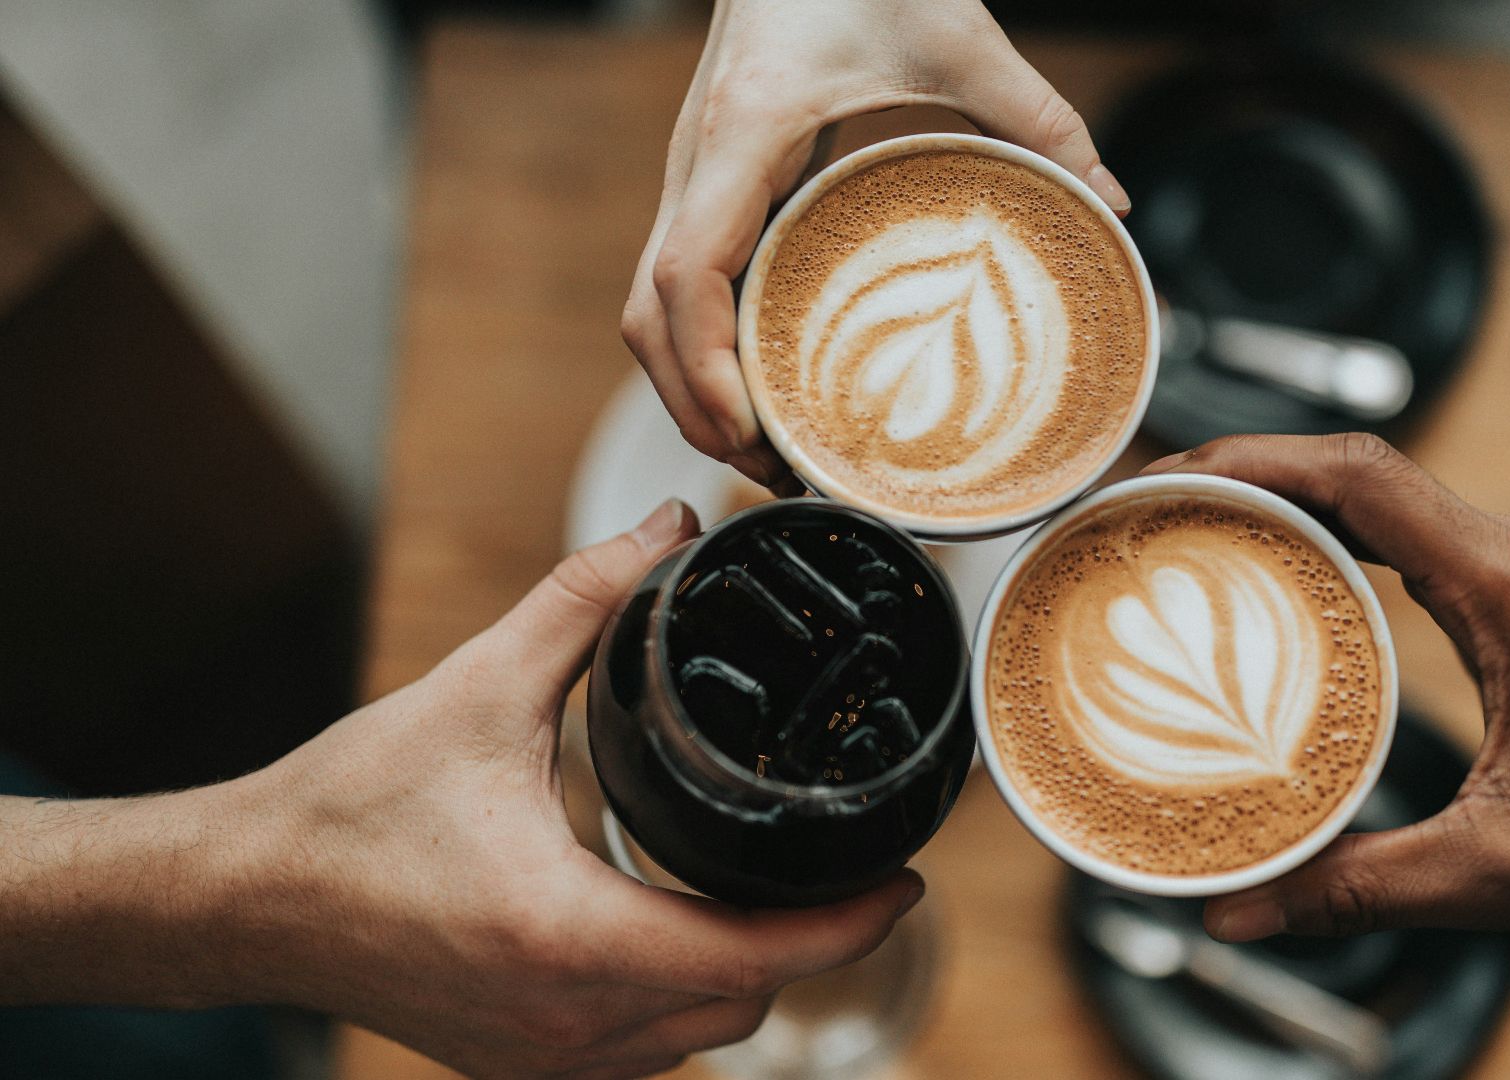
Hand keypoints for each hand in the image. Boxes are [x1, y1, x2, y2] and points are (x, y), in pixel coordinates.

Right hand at [0, 499, 922, 1079]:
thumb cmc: (349, 808)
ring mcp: (540, 1058)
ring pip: (695, 1039)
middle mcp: (567, 1022)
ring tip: (771, 891)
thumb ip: (585, 601)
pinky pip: (639, 1056)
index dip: (851, 922)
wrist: (241, 899)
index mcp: (573, 937)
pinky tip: (678, 934)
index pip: (760, 956)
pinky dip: (679, 1002)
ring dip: (744, 975)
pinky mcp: (513, 1063)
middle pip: (744, 1004)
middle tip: (843, 866)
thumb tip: (664, 527)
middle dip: (808, 943)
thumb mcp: (479, 688)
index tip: (904, 876)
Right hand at [621, 0, 1128, 488]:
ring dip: (690, 387)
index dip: (703, 368)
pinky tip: (761, 383)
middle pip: (648, 318)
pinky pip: (679, 282)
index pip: (684, 275)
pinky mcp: (709, 182)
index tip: (750, 431)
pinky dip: (702, 347)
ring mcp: (692, 175)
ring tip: (765, 451)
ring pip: (649, 308)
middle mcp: (695, 163)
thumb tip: (1110, 204)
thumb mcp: (958, 35)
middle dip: (694, 407)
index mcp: (741, 134)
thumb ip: (1039, 118)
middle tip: (772, 473)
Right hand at [1139, 435, 1509, 946]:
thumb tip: (1239, 909)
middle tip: (1144, 508)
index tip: (1168, 478)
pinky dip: (1323, 533)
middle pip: (1355, 468)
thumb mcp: (1496, 872)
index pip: (1365, 478)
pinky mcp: (1507, 595)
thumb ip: (1358, 886)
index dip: (1254, 461)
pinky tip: (1264, 571)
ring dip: (1279, 496)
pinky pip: (1398, 533)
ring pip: (1375, 492)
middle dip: (1241, 470)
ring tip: (1181, 527)